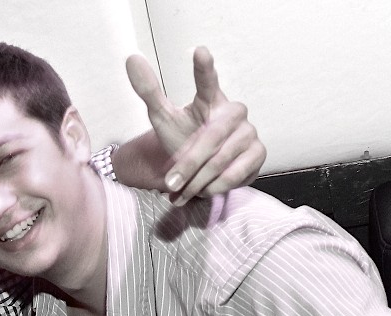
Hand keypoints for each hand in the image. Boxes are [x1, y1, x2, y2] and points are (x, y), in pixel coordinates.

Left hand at [126, 45, 265, 203]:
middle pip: (209, 139)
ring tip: (184, 189)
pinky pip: (234, 175)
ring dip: (197, 181)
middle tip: (169, 182)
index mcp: (210, 99)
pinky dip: (214, 187)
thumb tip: (131, 59)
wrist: (203, 169)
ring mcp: (249, 132)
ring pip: (220, 162)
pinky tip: (205, 189)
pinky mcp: (259, 153)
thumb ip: (149, 92)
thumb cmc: (185, 138)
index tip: (199, 51)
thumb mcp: (163, 119)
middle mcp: (234, 112)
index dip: (203, 68)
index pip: (207, 81)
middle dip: (187, 165)